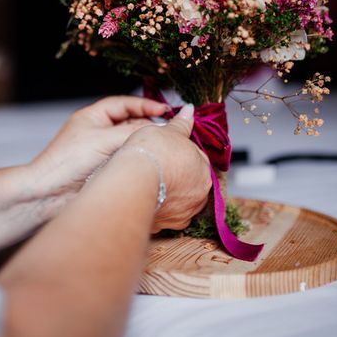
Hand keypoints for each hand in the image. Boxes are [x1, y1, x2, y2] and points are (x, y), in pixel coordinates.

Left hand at [30, 96, 167, 196]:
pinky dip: (137, 160)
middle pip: (129, 123)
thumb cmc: (68, 161)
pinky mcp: (103, 170)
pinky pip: (126, 160)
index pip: (124, 104)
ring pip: (129, 142)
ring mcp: (100, 151)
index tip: (166, 110)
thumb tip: (161, 129)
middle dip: (148, 126)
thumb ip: (133, 132)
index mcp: (92, 116)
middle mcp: (96, 131)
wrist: (47, 193)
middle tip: (168, 132)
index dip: (145, 105)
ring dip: (143, 144)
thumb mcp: (104, 140)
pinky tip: (149, 164)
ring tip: (161, 148)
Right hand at [121, 105, 210, 232]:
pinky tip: (145, 197)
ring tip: (150, 182)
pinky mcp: (165, 226)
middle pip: (188, 181)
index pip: (197, 160)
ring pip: (177, 200)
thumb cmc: (151, 154)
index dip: (180, 153)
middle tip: (156, 165)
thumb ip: (181, 124)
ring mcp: (183, 213)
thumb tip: (190, 110)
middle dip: (175, 174)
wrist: (132, 181)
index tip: (166, 150)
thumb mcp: (167, 131)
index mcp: (204, 171)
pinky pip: (163, 215)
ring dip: (167, 193)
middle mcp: (198, 195)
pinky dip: (156, 207)